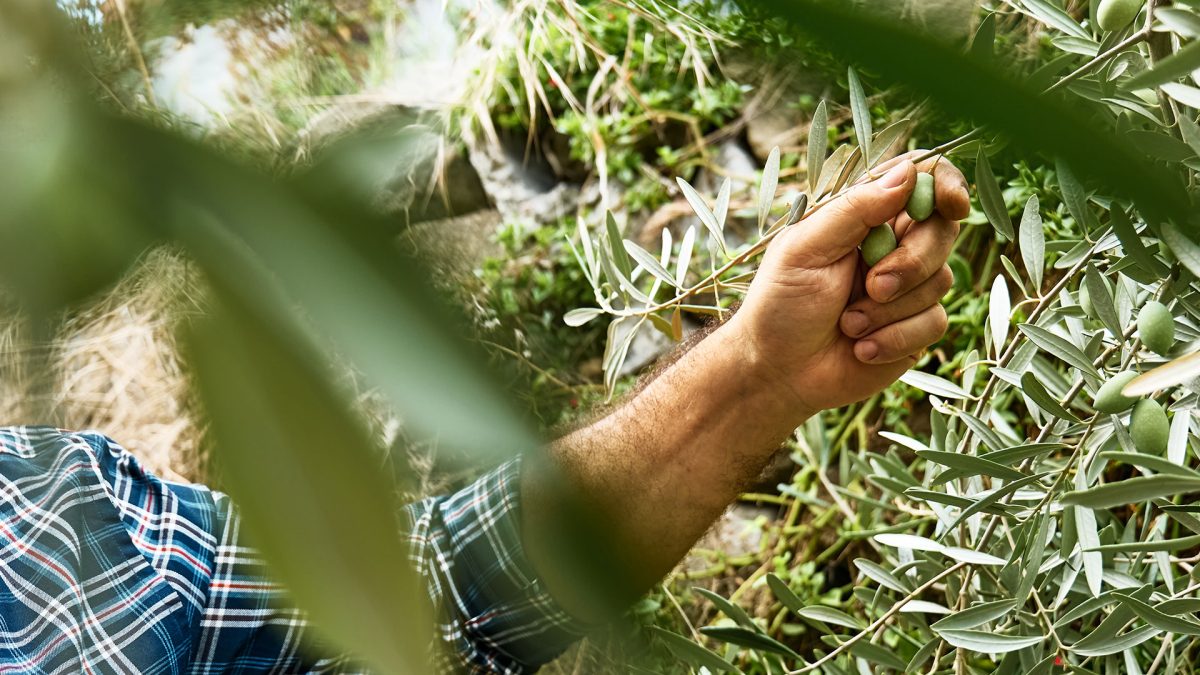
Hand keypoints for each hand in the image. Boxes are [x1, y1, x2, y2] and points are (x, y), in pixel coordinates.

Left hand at [728, 151, 969, 415]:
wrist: (778, 372)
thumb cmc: (779, 305)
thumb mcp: (805, 249)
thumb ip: (854, 210)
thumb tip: (906, 172)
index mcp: (863, 218)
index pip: (920, 181)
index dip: (945, 185)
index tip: (952, 205)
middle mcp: (891, 246)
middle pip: (942, 230)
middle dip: (911, 263)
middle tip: (871, 286)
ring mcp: (907, 287)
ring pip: (941, 280)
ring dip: (890, 310)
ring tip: (847, 323)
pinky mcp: (915, 328)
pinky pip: (934, 323)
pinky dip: (894, 338)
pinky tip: (860, 348)